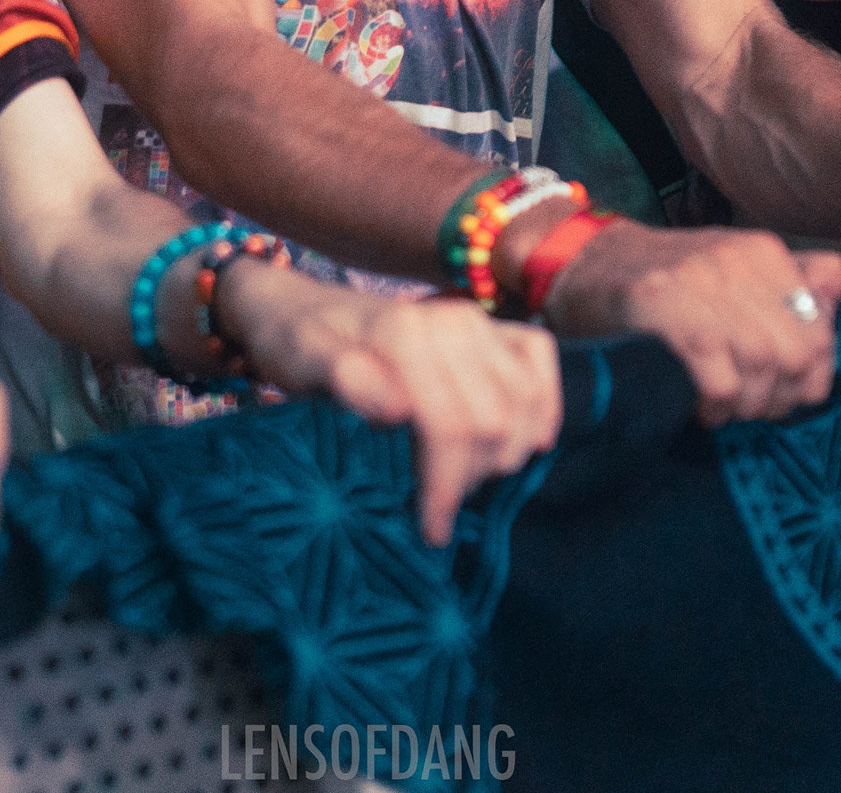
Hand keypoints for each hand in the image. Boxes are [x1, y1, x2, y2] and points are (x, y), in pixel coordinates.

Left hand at [222, 273, 560, 543]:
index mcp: (405, 334)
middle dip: (470, 477)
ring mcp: (478, 321)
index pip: (452, 426)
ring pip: (523, 404)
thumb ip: (343, 379)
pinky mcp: (493, 327)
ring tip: (460, 479)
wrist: (300, 311)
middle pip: (494, 423)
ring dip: (502, 454)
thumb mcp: (300, 364)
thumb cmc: (298, 346)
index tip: (429, 529)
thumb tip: (400, 409)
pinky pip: (540, 363)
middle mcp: (451, 320)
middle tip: (435, 505)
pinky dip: (542, 407)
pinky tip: (527, 441)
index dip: (445, 487)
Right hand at [539, 220, 840, 423]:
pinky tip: (695, 403)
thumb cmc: (661, 282)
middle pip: (801, 354)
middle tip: (748, 407)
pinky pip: (721, 384)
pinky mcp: (667, 310)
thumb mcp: (730, 271)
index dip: (813, 373)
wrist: (578, 260)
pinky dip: (713, 409)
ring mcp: (704, 282)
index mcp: (765, 252)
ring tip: (718, 406)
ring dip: (744, 406)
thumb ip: (788, 284)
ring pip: (765, 369)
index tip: (781, 390)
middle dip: (780, 397)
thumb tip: (839, 296)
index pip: (826, 327)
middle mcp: (741, 260)